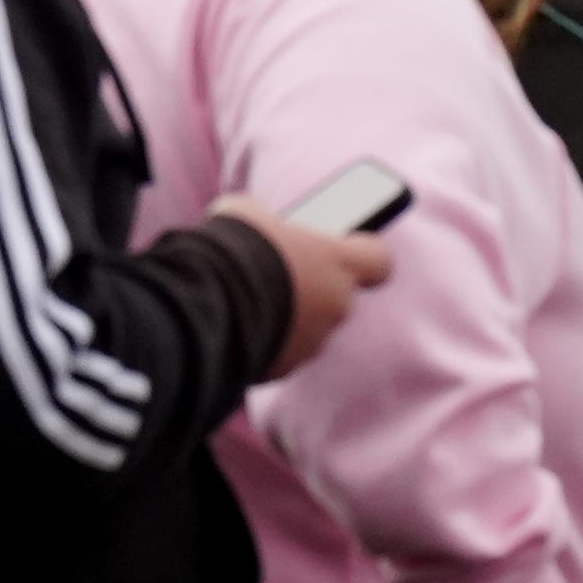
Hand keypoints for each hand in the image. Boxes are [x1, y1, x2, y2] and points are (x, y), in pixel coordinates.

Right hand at [214, 194, 391, 379]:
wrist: (204, 306)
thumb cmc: (231, 249)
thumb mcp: (245, 215)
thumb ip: (267, 222)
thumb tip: (259, 226)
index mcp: (338, 263)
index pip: (378, 260)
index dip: (363, 254)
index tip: (346, 248)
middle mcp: (336, 306)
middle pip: (336, 295)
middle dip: (311, 287)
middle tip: (279, 274)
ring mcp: (313, 341)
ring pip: (308, 327)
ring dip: (287, 316)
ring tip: (247, 302)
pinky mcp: (284, 367)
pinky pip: (280, 350)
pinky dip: (263, 340)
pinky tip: (234, 327)